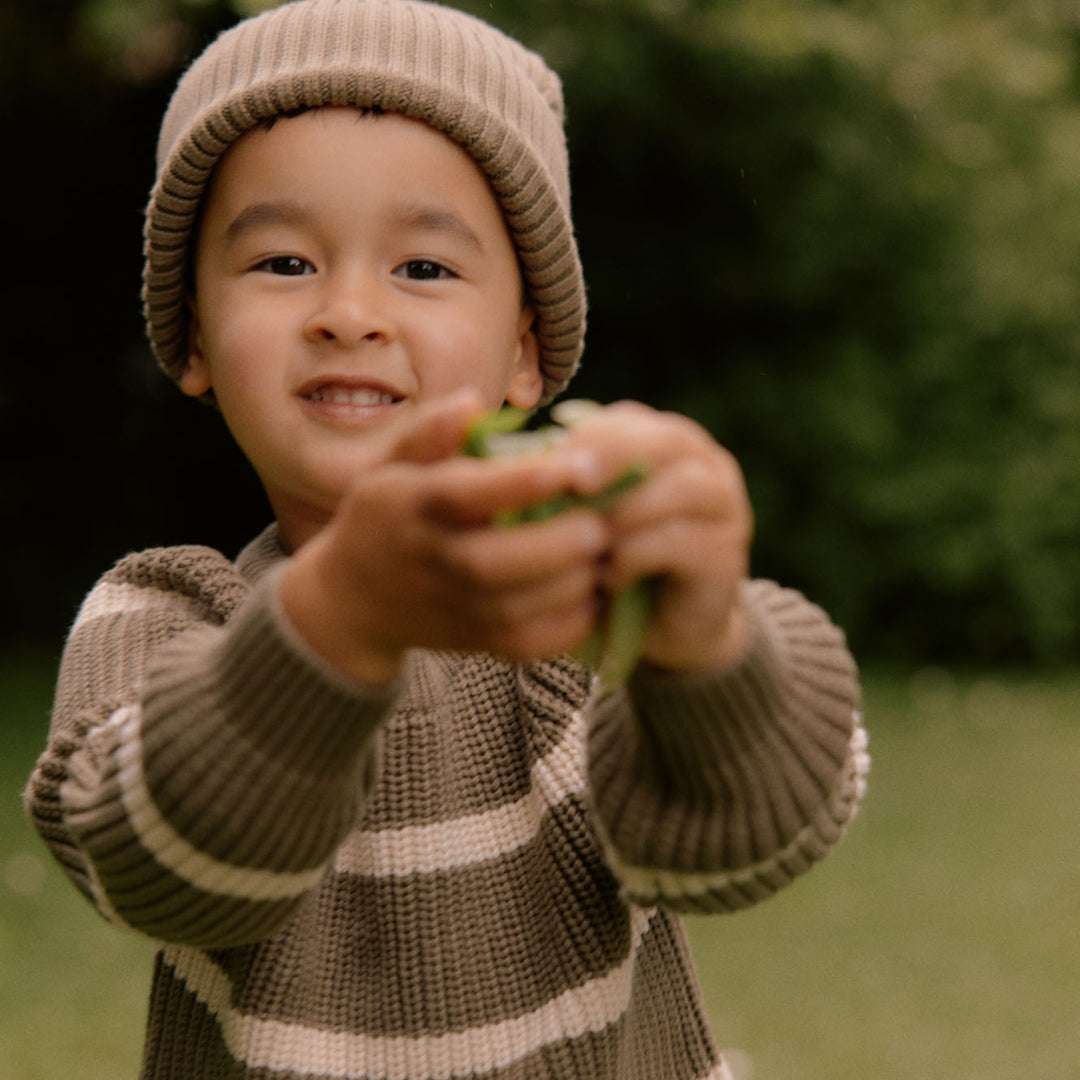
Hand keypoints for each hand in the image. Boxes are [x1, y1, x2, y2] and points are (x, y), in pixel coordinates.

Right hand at [279, 392, 610, 683]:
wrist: (354, 600)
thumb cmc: (388, 515)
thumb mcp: (393, 466)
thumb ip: (430, 432)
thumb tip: (471, 401)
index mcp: (413, 505)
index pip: (463, 494)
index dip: (517, 484)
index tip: (569, 468)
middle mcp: (431, 559)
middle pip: (490, 564)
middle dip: (553, 547)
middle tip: (603, 526)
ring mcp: (453, 607)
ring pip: (514, 609)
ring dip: (569, 585)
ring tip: (609, 554)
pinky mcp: (474, 641)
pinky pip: (526, 643)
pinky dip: (567, 626)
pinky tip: (597, 594)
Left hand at [560, 401, 753, 672]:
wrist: (666, 630)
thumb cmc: (614, 565)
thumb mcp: (587, 521)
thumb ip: (567, 488)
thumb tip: (515, 465)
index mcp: (666, 445)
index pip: (629, 423)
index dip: (589, 439)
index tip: (548, 464)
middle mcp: (705, 466)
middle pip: (665, 441)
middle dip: (613, 457)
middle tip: (573, 483)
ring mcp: (725, 508)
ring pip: (682, 488)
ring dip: (627, 512)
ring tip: (589, 544)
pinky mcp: (727, 554)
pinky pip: (685, 541)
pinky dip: (640, 555)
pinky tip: (611, 577)